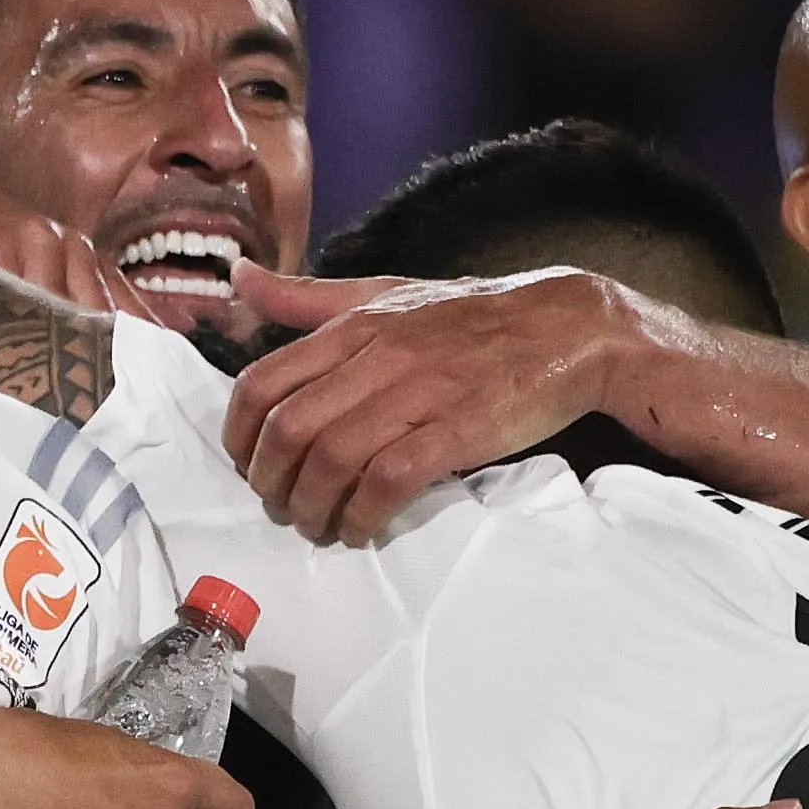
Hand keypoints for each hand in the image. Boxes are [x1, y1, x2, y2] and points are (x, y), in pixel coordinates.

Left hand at [210, 265, 639, 540]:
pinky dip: (363, 514)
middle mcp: (377, 356)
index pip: (262, 382)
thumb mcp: (385, 292)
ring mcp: (418, 393)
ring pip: (331, 459)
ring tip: (318, 525)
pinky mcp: (457, 430)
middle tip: (282, 506)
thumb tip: (241, 279)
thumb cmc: (472, 316)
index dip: (239, 437)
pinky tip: (360, 528)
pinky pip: (388, 480)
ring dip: (312, 507)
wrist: (568, 328)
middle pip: (288, 430)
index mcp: (353, 326)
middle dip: (271, 483)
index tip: (248, 466)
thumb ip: (309, 298)